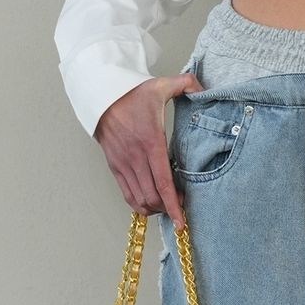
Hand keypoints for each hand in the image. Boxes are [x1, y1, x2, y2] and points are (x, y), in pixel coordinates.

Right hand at [94, 71, 202, 227]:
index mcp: (151, 142)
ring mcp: (123, 164)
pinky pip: (127, 194)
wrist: (101, 96)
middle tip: (182, 207)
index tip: (182, 221)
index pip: (163, 182)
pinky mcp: (115, 166)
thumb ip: (187, 84)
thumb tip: (203, 89)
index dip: (174, 205)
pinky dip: (139, 203)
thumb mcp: (161, 85)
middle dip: (168, 208)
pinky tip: (151, 202)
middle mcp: (135, 157)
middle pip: (152, 197)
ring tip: (167, 205)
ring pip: (139, 199)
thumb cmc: (131, 93)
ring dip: (155, 207)